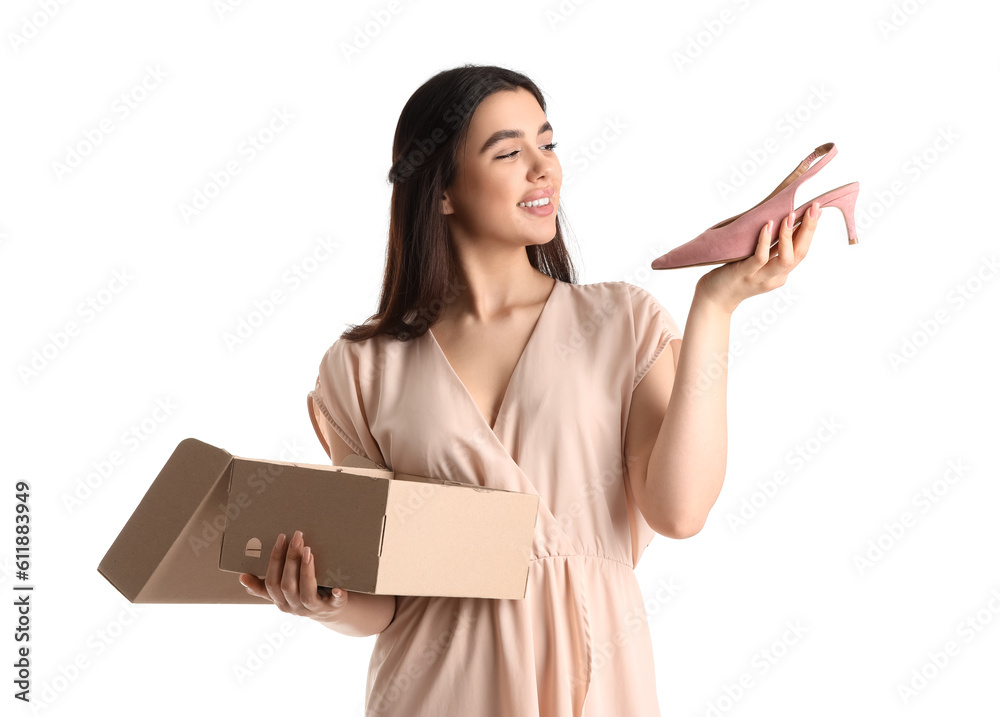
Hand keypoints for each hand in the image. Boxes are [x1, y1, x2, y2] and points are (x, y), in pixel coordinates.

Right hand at [239, 530, 347, 621]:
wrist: (330, 612)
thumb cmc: (305, 594)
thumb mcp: (283, 592)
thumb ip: (264, 587)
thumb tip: (242, 578)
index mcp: (280, 601)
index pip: (272, 582)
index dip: (275, 560)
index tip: (281, 539)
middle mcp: (294, 607)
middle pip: (287, 585)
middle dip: (291, 559)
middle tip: (297, 537)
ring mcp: (313, 609)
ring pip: (306, 592)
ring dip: (306, 571)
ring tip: (308, 552)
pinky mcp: (332, 608)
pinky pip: (334, 603)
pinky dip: (336, 596)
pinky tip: (339, 587)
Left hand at [695, 201, 822, 313]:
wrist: (714, 298)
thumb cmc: (733, 274)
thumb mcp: (757, 262)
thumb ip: (770, 249)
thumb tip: (780, 220)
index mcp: (780, 274)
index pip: (802, 251)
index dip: (811, 231)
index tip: (817, 209)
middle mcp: (775, 277)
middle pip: (800, 254)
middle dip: (809, 229)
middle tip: (814, 207)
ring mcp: (760, 278)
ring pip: (785, 260)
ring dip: (789, 236)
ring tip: (790, 215)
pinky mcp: (744, 274)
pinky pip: (760, 258)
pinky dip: (764, 241)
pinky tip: (767, 225)